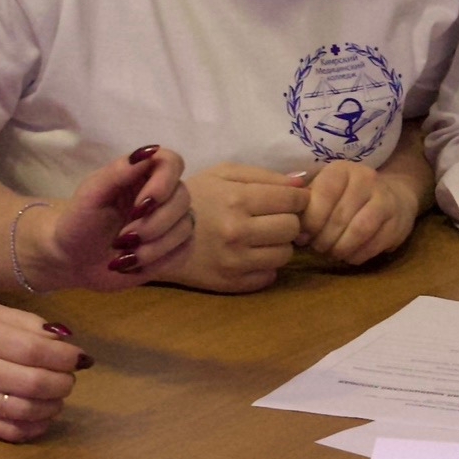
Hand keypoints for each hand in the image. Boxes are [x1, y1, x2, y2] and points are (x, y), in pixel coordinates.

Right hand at [0, 304, 87, 443]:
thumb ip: (23, 320)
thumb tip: (61, 335)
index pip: (36, 350)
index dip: (66, 356)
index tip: (79, 356)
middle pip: (38, 382)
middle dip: (65, 381)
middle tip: (68, 375)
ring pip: (31, 410)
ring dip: (55, 403)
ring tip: (57, 393)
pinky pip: (16, 433)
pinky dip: (38, 427)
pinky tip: (43, 415)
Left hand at [22, 145, 193, 290]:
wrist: (73, 261)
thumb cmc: (79, 222)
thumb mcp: (91, 194)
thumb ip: (119, 171)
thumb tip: (150, 151)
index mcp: (141, 174)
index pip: (172, 162)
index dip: (164, 183)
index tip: (141, 206)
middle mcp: (161, 194)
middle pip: (183, 197)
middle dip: (154, 223)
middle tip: (123, 238)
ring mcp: (170, 222)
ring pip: (185, 227)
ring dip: (154, 247)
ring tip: (125, 255)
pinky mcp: (173, 248)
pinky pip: (185, 251)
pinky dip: (160, 261)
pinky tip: (135, 264)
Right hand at [175, 164, 311, 292]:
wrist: (157, 233)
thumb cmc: (196, 196)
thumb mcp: (224, 174)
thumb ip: (264, 176)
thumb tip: (302, 183)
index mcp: (237, 199)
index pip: (293, 200)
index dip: (299, 198)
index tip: (292, 199)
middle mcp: (238, 231)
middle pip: (292, 228)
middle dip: (289, 220)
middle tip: (273, 218)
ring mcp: (235, 261)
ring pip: (285, 254)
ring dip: (278, 244)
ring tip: (261, 237)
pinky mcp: (232, 284)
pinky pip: (270, 276)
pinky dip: (265, 265)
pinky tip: (249, 255)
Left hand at [298, 161, 420, 263]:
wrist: (393, 195)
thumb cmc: (347, 196)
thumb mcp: (324, 190)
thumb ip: (306, 205)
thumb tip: (295, 230)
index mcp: (342, 170)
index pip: (324, 194)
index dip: (311, 219)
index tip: (303, 236)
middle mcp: (366, 179)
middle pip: (339, 216)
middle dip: (323, 239)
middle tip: (317, 248)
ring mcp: (385, 199)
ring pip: (359, 230)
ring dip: (341, 248)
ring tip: (332, 253)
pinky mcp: (398, 221)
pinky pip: (375, 244)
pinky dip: (357, 255)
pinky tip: (349, 256)